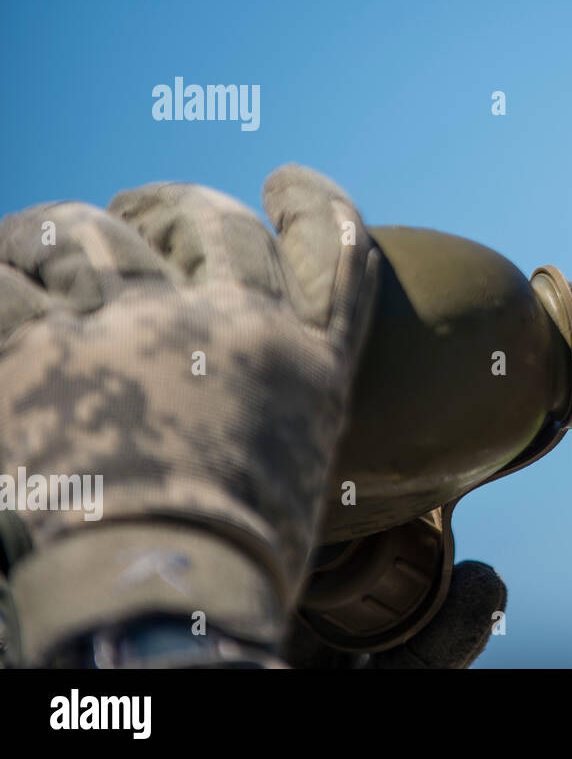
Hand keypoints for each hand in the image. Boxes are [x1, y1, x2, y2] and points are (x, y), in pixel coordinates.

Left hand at [0, 164, 378, 664]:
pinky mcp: (45, 351)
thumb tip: (228, 394)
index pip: (333, 245)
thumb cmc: (235, 562)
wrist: (163, 594)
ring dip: (63, 231)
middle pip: (209, 220)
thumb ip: (273, 410)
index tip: (285, 183)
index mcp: (302, 356)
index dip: (312, 201)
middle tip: (138, 214)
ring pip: (97, 233)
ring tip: (36, 242)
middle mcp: (229, 324)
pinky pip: (4, 281)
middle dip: (171, 207)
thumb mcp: (291, 471)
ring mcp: (138, 329)